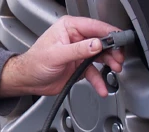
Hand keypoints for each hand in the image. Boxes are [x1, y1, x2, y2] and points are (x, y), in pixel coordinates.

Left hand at [0, 16, 126, 97]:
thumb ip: (78, 50)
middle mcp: (76, 38)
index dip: (109, 33)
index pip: (94, 26)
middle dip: (112, 50)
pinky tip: (102, 87)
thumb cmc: (34, 63)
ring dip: (109, 64)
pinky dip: (99, 80)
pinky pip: (94, 72)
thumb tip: (96, 44)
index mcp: (69, 28)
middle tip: (119, 58)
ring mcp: (79, 52)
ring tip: (115, 70)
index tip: (120, 39)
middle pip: (101, 41)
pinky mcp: (80, 66)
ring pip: (101, 56)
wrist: (28, 81)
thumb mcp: (56, 55)